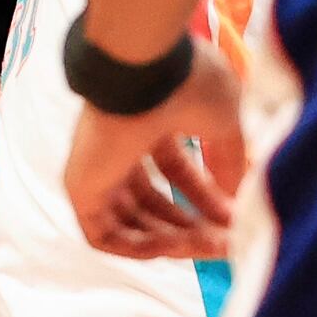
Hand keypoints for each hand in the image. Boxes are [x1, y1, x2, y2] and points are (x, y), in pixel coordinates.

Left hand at [63, 35, 241, 260]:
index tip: (235, 221)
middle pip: (155, 200)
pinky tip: (171, 247)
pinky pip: (104, 233)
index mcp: (150, 121)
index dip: (207, 200)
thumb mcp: (225, 123)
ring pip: (132, 220)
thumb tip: (236, 202)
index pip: (177, 172)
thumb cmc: (187, 84)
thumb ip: (230, 163)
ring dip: (173, 240)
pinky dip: (137, 247)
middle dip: (193, 225)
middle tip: (225, 243)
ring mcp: (98, 166)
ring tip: (207, 246)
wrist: (146, 68)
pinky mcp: (80, 187)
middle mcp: (121, 143)